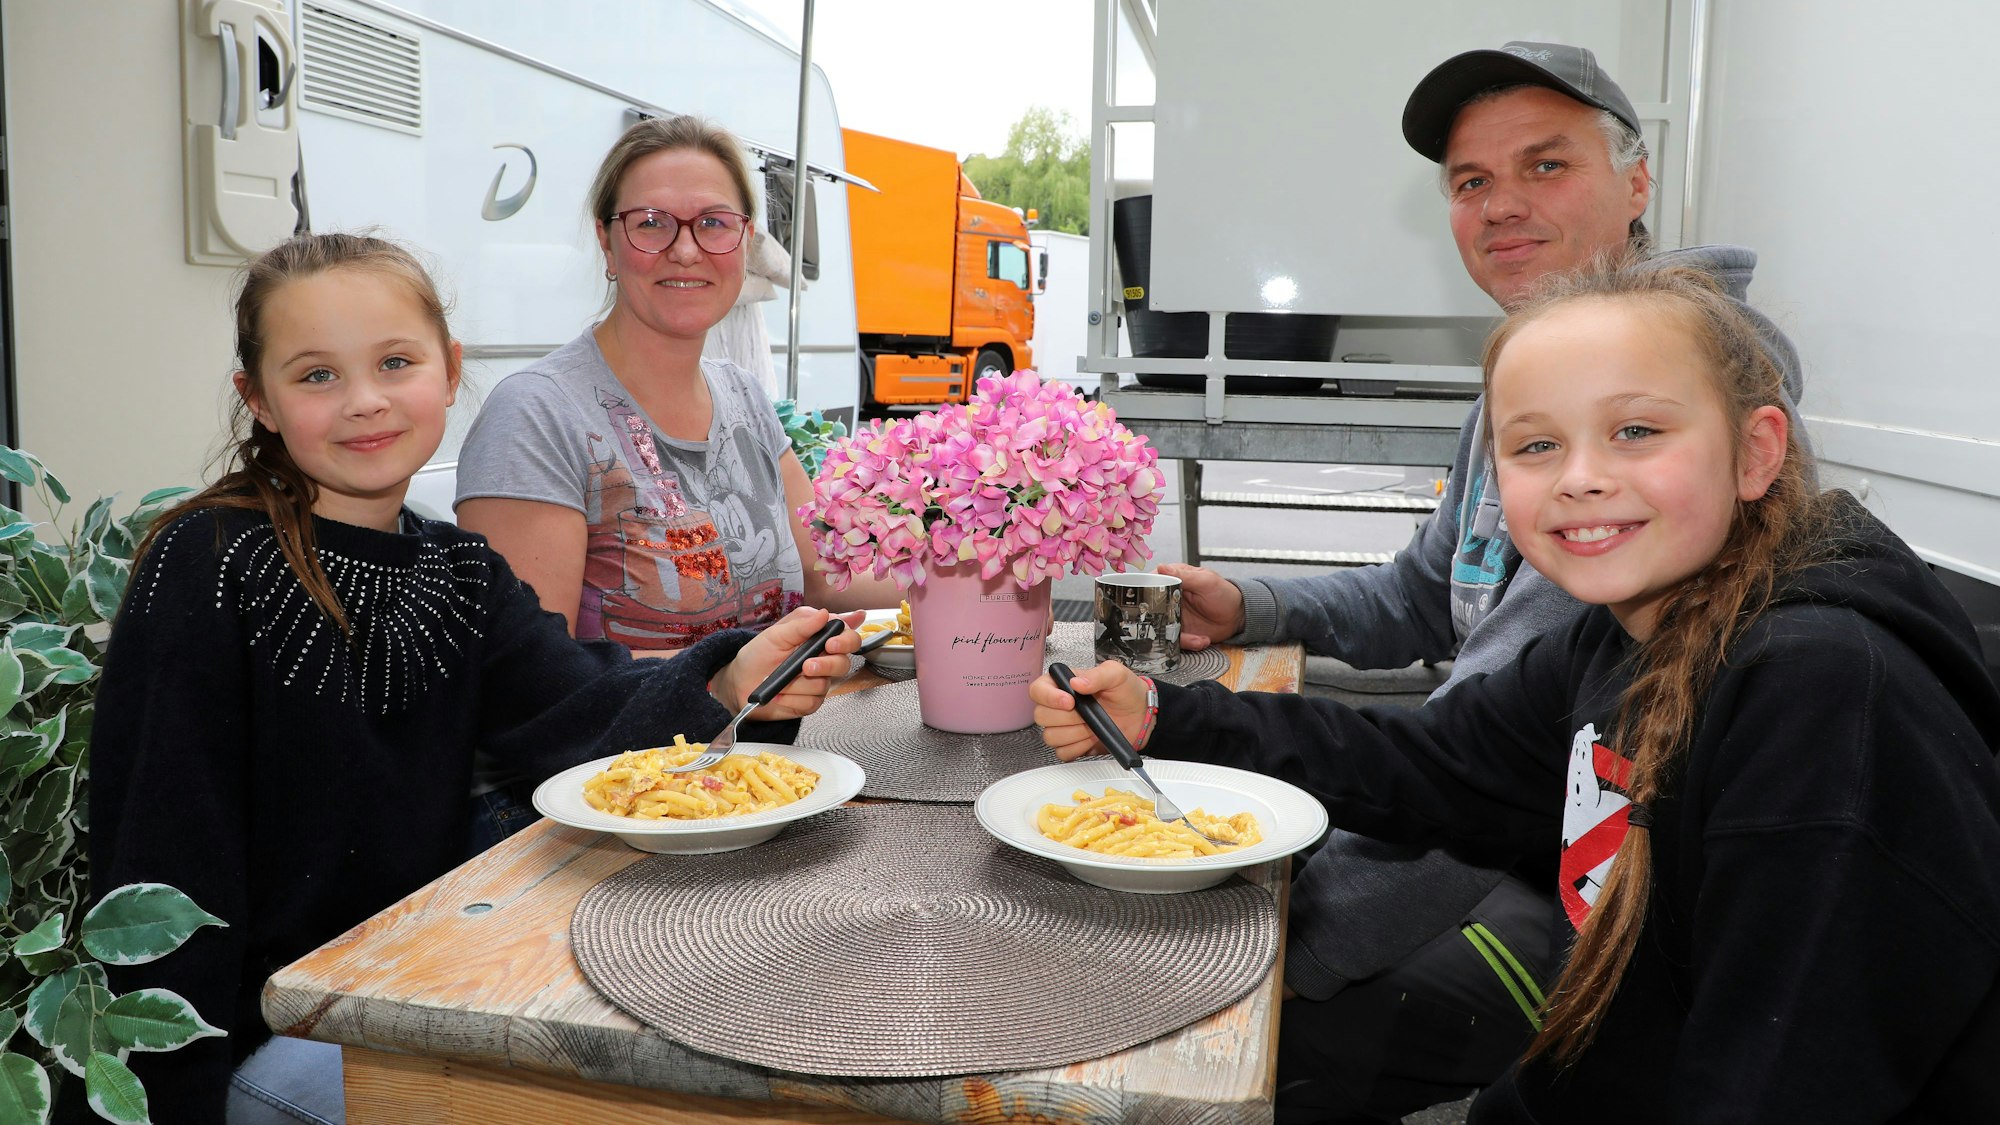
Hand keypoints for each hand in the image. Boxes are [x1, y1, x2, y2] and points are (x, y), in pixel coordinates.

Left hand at [712, 607, 865, 720]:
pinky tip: (780, 694)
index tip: (831, 643)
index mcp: (817, 639)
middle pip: (843, 663)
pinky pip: (811, 702)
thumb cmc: (757, 655)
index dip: (846, 640)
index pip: (846, 636)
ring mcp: (818, 682)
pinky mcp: (810, 702)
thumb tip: (824, 613)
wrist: (739, 683)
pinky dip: (791, 698)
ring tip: (780, 680)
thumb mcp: (776, 635)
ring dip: (797, 684)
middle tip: (806, 666)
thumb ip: (801, 624)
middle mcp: (822, 660)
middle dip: (826, 665)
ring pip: (823, 685)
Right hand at [1029, 659, 1149, 760]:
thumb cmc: (1127, 691)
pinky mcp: (1071, 745)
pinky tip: (1091, 738)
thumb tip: (1077, 682)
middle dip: (1067, 718)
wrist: (1140, 715)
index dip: (1049, 697)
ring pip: (1050, 736)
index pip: (1038, 689)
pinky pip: (1062, 752)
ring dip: (1074, 734)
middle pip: (1041, 716)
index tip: (1070, 701)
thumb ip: (1097, 675)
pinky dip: (1078, 747)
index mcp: (1063, 684)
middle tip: (1088, 714)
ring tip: (1092, 726)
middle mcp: (1058, 705)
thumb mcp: (1116, 674)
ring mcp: (1063, 727)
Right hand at [1156, 563, 1242, 650]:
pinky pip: (1175, 639)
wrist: (1237, 616)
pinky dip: (1188, 643)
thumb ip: (1183, 575)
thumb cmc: (1224, 593)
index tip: (1148, 602)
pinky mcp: (1180, 631)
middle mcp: (1170, 598)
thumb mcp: (1206, 581)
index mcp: (1174, 579)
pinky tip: (1203, 640)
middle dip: (1158, 620)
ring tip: (1198, 638)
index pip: (1152, 582)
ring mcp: (1174, 616)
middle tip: (1171, 626)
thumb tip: (1161, 567)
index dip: (1147, 591)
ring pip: (1161, 627)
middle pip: (1152, 608)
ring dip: (1178, 635)